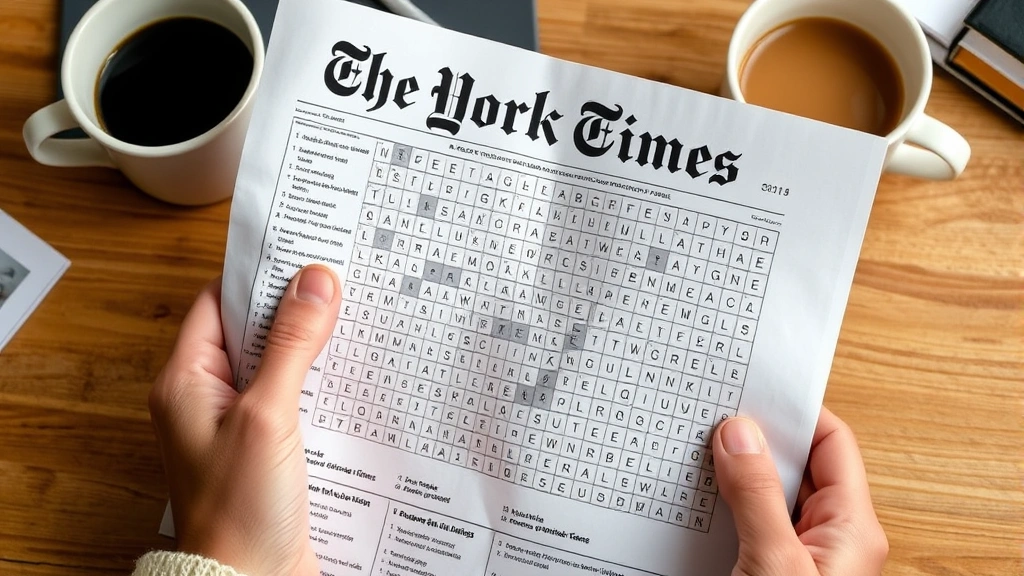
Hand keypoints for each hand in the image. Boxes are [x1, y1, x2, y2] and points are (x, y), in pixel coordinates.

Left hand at [149, 265, 340, 575]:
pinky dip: (318, 382)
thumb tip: (315, 281)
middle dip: (294, 308)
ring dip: (311, 347)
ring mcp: (237, 425)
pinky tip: (350, 375)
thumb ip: (290, 345)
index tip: (303, 252)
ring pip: (277, 365)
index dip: (259, 276)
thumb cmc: (240, 509)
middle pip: (251, 332)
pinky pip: (292, 398)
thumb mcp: (267, 415)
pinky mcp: (266, 449)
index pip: (219, 303)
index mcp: (186, 382)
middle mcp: (207, 399)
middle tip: (339, 281)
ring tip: (352, 321)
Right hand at [712, 408, 887, 575]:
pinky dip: (728, 508)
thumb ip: (757, 496)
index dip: (796, 415)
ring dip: (738, 476)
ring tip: (701, 458)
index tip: (754, 394)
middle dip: (758, 441)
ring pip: (771, 495)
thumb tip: (739, 434)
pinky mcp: (775, 570)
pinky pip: (754, 524)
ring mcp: (804, 555)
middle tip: (715, 422)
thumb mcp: (774, 561)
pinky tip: (703, 501)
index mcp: (852, 529)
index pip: (831, 444)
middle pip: (799, 467)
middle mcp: (834, 538)